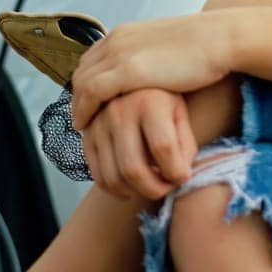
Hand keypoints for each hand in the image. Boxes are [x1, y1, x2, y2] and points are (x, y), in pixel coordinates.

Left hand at [71, 13, 233, 131]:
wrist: (220, 39)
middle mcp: (116, 40)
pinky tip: (86, 125)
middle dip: (78, 96)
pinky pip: (92, 93)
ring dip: (78, 106)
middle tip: (82, 119)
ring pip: (82, 83)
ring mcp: (120, 53)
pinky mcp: (127, 70)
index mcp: (125, 32)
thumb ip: (150, 58)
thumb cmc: (204, 47)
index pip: (91, 60)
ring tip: (83, 126)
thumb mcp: (166, 48)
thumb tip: (150, 74)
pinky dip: (84, 110)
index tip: (89, 104)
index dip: (86, 83)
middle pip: (82, 71)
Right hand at [82, 88, 196, 200]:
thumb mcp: (180, 115)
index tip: (185, 177)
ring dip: (136, 192)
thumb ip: (185, 146)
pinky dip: (116, 190)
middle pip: (133, 168)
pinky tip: (132, 187)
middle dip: (155, 189)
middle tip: (168, 188)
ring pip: (113, 177)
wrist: (132, 79)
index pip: (163, 147)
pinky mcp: (87, 136)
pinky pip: (98, 175)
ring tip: (153, 187)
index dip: (176, 171)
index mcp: (149, 102)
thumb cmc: (164, 100)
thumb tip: (180, 178)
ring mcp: (98, 124)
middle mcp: (118, 111)